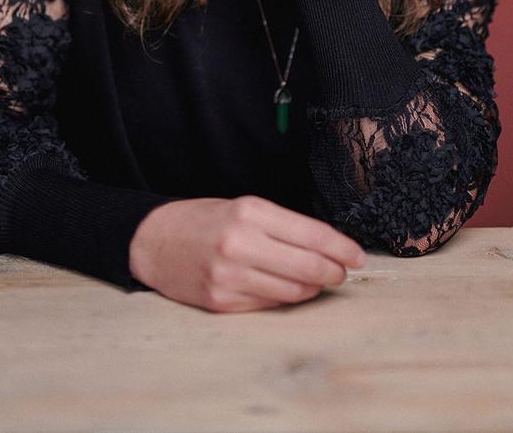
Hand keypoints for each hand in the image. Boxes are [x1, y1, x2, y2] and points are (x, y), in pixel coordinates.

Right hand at [128, 194, 366, 312]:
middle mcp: (240, 243)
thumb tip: (328, 249)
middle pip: (308, 267)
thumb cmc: (205, 221)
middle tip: (342, 272)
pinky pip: (269, 305)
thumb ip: (282, 226)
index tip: (358, 256)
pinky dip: (285, 298)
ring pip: (293, 291)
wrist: (154, 241)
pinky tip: (286, 289)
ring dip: (312, 288)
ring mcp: (229, 276)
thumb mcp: (244, 208)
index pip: (311, 234)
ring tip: (316, 280)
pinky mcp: (221, 302)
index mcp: (249, 212)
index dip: (341, 248)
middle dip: (334, 272)